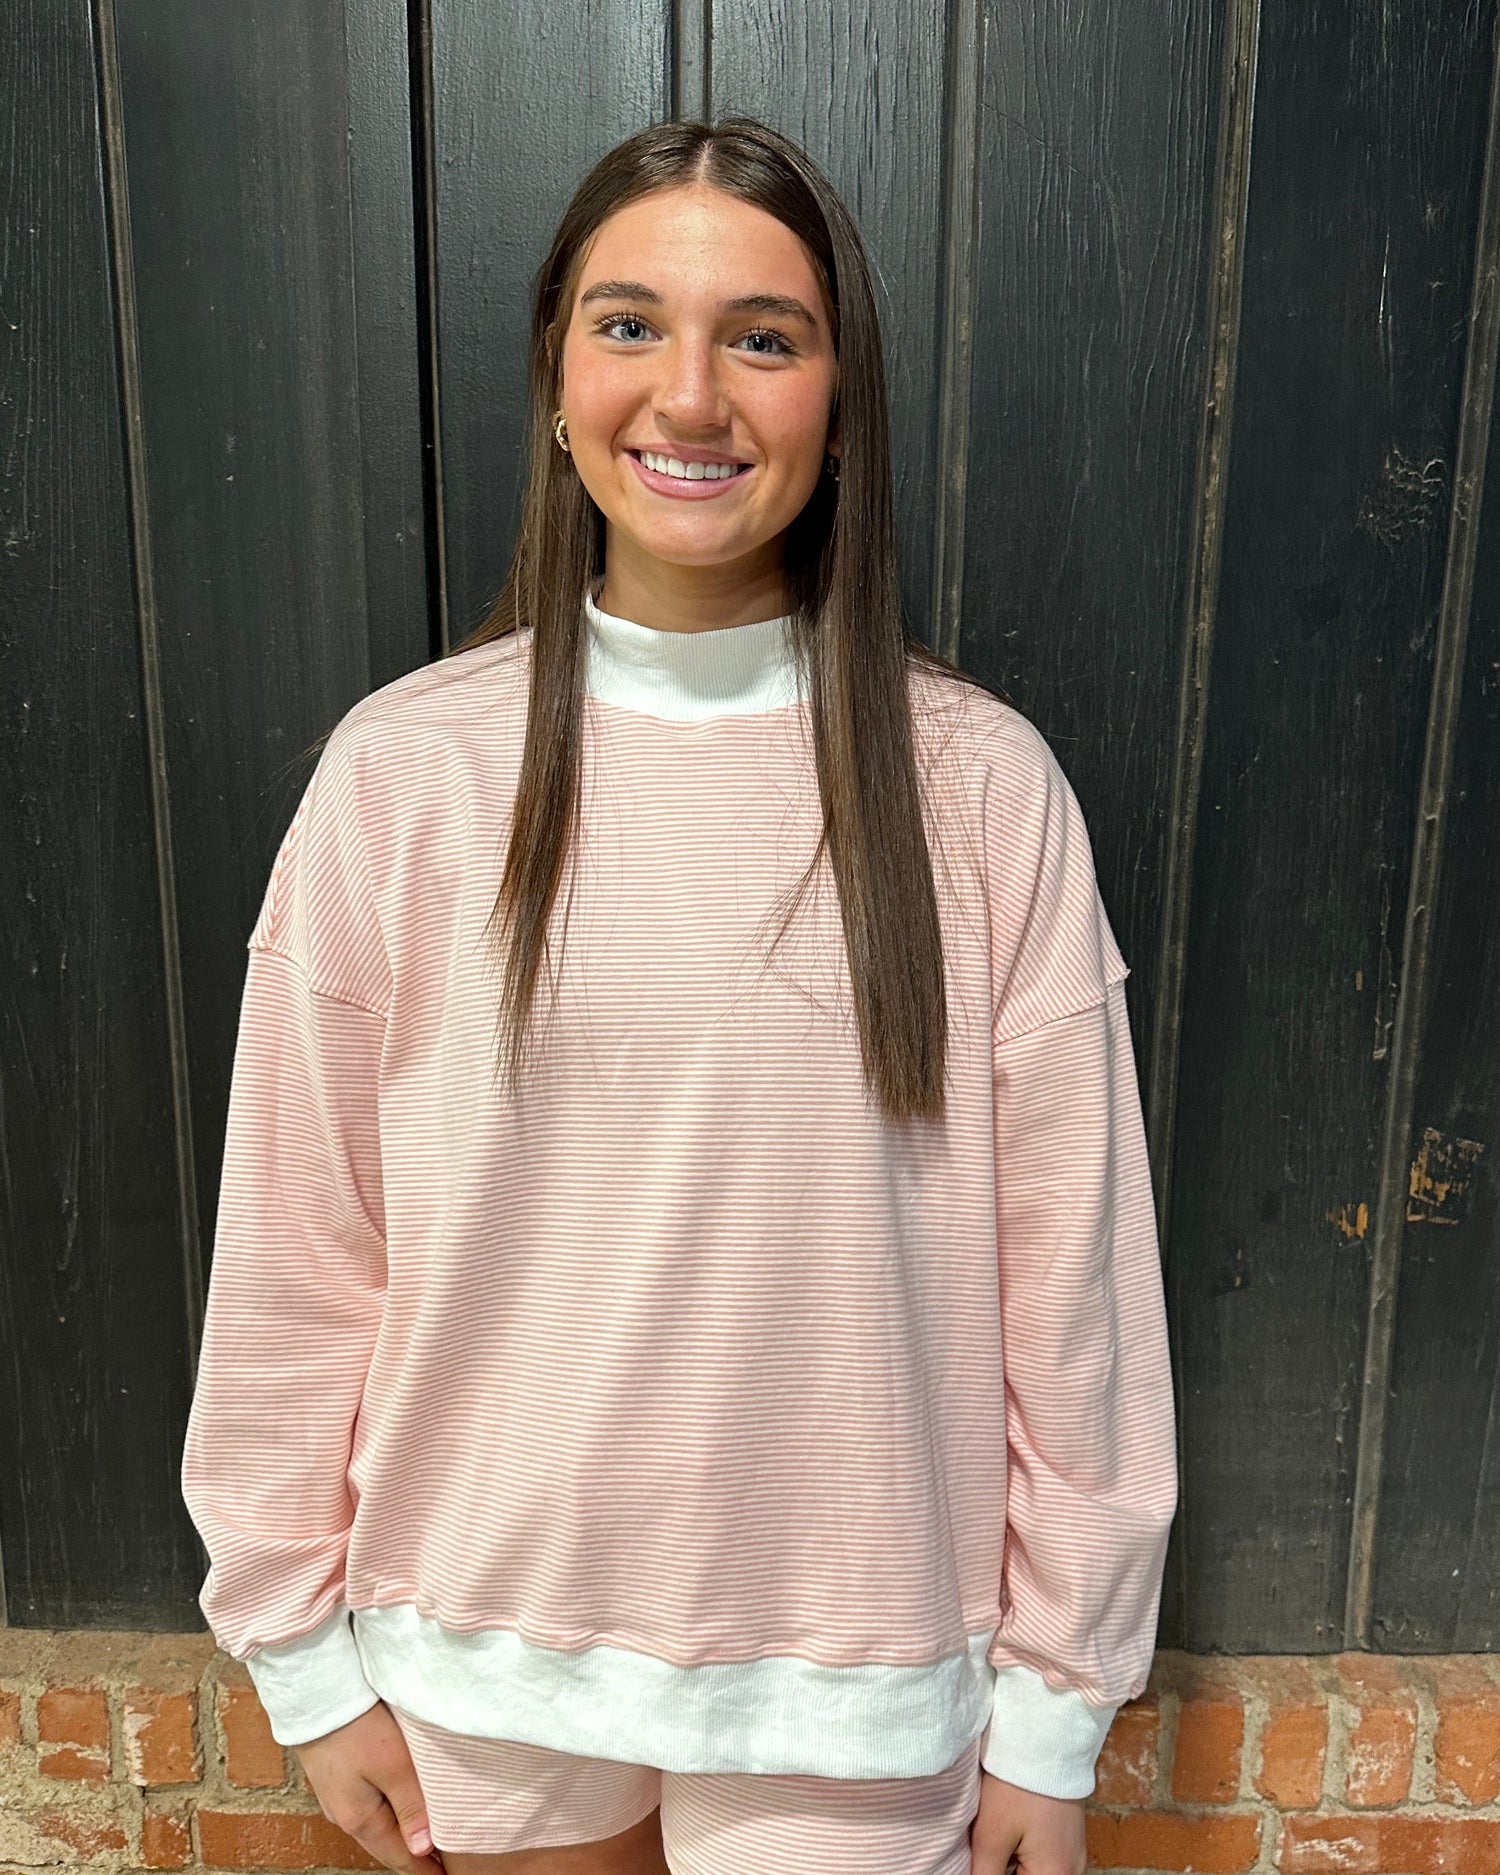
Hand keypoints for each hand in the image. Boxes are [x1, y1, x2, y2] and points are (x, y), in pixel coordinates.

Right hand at [294, 1701, 445, 1873]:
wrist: (316, 1694)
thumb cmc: (356, 1727)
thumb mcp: (393, 1765)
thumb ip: (411, 1806)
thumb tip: (424, 1849)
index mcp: (360, 1821)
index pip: (401, 1858)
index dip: (427, 1871)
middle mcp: (346, 1816)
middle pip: (388, 1846)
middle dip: (416, 1856)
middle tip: (446, 1861)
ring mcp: (339, 1797)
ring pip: (379, 1826)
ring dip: (403, 1833)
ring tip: (431, 1837)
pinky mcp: (339, 1777)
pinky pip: (370, 1806)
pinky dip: (391, 1813)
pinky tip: (403, 1805)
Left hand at [969, 1770, 1087, 1874]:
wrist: (1046, 1735)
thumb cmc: (1017, 1785)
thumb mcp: (992, 1834)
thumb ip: (985, 1874)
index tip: (982, 1860)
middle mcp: (1072, 1870)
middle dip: (1006, 1869)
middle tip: (985, 1849)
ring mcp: (1075, 1852)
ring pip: (1037, 1871)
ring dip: (1014, 1865)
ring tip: (997, 1839)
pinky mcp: (1071, 1835)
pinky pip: (1046, 1859)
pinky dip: (1026, 1854)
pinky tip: (1010, 1833)